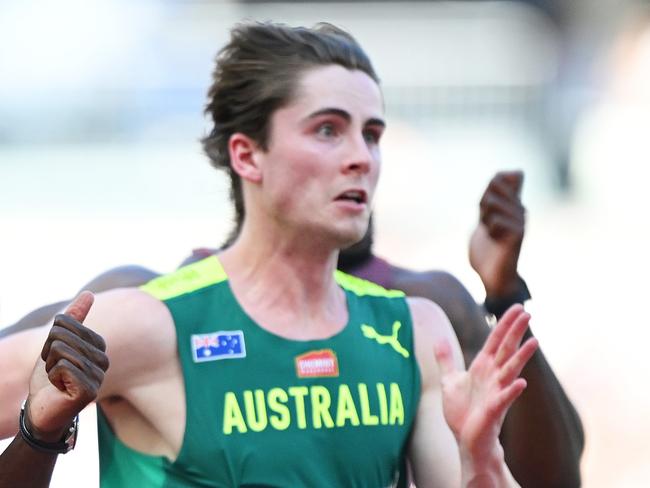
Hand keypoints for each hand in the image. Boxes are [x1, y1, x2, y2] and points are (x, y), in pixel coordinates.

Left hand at [26, 292, 108, 440]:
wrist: (43, 410)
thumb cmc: (51, 377)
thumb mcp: (57, 344)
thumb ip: (74, 320)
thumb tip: (89, 293)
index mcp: (99, 346)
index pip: (67, 323)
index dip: (52, 339)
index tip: (56, 357)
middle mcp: (103, 360)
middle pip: (63, 336)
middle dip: (49, 353)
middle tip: (55, 371)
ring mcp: (98, 376)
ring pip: (61, 352)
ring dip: (50, 366)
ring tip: (57, 380)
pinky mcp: (89, 390)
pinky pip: (62, 367)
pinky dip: (52, 377)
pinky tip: (60, 389)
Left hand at [434, 305, 537, 462]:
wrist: (466, 440)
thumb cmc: (463, 412)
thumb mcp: (449, 381)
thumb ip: (446, 360)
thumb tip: (439, 339)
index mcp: (483, 368)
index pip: (495, 340)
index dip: (504, 324)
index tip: (517, 308)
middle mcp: (493, 377)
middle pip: (506, 349)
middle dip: (515, 331)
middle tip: (527, 312)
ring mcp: (496, 392)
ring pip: (510, 370)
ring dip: (521, 357)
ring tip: (534, 341)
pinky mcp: (494, 410)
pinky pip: (505, 398)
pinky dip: (512, 390)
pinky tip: (521, 382)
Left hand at [469, 171, 524, 297]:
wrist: (491, 276)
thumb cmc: (486, 249)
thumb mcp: (484, 218)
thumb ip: (490, 198)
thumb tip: (503, 175)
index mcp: (512, 204)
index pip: (502, 177)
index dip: (489, 187)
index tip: (486, 206)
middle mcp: (520, 208)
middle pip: (492, 188)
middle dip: (482, 207)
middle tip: (486, 225)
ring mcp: (521, 220)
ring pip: (492, 203)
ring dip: (484, 219)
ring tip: (491, 233)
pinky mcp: (519, 233)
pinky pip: (495, 219)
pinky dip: (489, 230)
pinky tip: (495, 240)